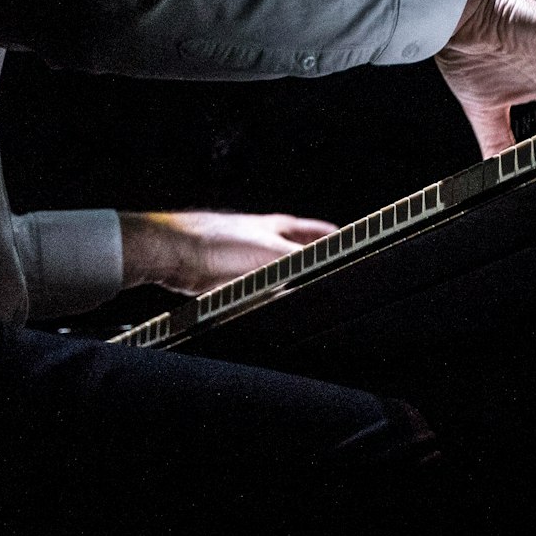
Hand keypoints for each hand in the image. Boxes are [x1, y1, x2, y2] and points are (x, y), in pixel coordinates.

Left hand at [118, 210, 339, 294]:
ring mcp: (253, 262)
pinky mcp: (237, 280)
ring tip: (306, 301)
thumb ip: (300, 260)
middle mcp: (269, 243)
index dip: (339, 242)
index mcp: (282, 228)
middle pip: (302, 257)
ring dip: (290, 289)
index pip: (320, 233)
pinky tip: (275, 307)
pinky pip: (261, 294)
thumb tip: (324, 270)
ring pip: (281, 278)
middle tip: (334, 283)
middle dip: (317, 269)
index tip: (356, 253)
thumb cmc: (218, 239)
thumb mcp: (270, 250)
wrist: (179, 254)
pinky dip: (269, 300)